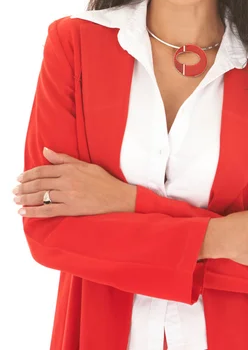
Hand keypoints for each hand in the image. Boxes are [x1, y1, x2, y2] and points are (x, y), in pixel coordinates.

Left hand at [12, 147, 134, 216]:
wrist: (117, 197)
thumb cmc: (103, 180)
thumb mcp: (85, 165)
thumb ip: (64, 159)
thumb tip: (46, 151)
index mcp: (70, 169)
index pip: (43, 171)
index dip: (28, 175)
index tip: (20, 178)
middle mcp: (67, 182)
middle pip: (39, 184)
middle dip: (23, 187)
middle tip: (14, 190)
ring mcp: (68, 196)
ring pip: (40, 197)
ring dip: (25, 198)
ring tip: (16, 199)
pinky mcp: (71, 209)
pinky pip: (48, 211)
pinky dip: (34, 212)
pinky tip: (24, 212)